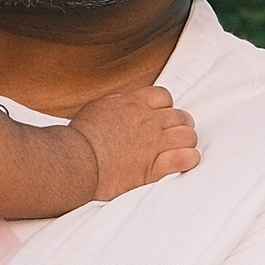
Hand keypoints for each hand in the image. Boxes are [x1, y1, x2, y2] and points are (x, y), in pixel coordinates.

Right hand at [69, 81, 200, 199]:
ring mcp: (153, 143)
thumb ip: (116, 104)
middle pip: (180, 116)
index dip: (166, 107)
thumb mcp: (97, 108)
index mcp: (132, 104)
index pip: (163, 96)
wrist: (75, 159)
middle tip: (174, 135)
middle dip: (180, 125)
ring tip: (181, 149)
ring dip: (187, 142)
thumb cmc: (80, 137)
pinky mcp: (155, 167)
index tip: (161, 117)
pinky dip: (189, 159)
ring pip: (188, 135)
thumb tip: (122, 104)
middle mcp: (147, 120)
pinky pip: (186, 158)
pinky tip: (184, 162)